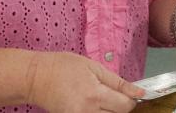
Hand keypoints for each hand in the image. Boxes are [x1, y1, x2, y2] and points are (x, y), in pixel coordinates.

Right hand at [26, 51, 143, 112]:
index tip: (129, 92)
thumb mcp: (93, 67)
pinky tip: (93, 104)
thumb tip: (139, 92)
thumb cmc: (62, 67)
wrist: (36, 78)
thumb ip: (117, 82)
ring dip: (110, 110)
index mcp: (95, 95)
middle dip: (120, 106)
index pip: (125, 106)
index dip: (131, 99)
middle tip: (113, 94)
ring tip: (101, 98)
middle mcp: (88, 112)